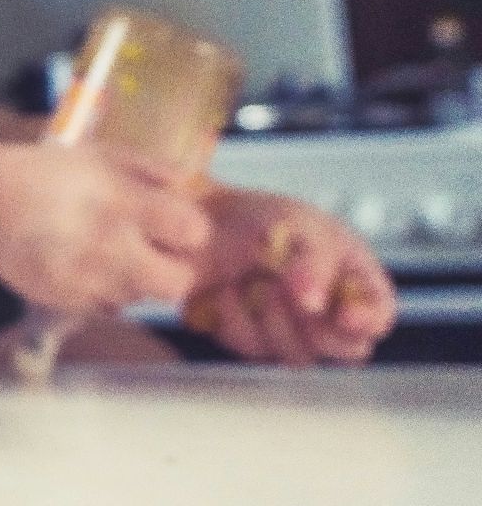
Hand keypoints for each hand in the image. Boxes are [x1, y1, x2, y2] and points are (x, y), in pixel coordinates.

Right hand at [0, 145, 210, 314]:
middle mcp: (108, 246)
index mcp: (122, 203)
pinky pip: (107, 306)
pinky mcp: (66, 301)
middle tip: (157, 252)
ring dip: (136, 279)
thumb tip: (188, 186)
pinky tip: (86, 265)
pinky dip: (106, 290)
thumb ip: (150, 169)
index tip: (176, 224)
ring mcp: (86, 279)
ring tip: (112, 254)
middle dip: (174, 269)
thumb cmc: (48, 173)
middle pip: (176, 283)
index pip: (192, 231)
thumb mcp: (101, 155)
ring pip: (141, 297)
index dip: (190, 230)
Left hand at [183, 188, 395, 365]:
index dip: (367, 320)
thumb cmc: (257, 218)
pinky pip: (253, 350)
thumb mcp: (298, 225)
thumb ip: (315, 263)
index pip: (378, 314)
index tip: (344, 315)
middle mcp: (328, 309)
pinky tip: (227, 292)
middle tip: (284, 290)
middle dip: (316, 325)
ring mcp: (293, 330)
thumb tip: (314, 302)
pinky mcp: (254, 341)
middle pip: (347, 349)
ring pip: (300, 356)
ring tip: (252, 281)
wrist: (197, 223)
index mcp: (352, 276)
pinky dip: (237, 320)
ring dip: (271, 318)